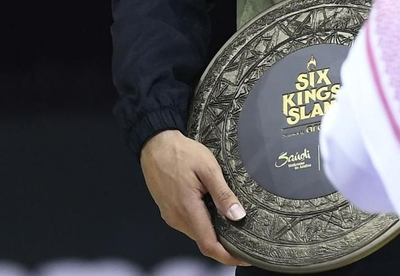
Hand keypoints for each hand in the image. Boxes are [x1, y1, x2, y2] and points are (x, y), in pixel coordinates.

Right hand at [140, 129, 249, 265]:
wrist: (155, 143)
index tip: (244, 257)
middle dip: (224, 244)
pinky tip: (212, 210)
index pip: (209, 245)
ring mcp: (170, 215)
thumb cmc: (180, 152)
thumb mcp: (208, 168)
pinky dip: (202, 222)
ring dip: (213, 231)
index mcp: (187, 209)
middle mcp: (177, 217)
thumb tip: (237, 216)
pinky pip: (188, 223)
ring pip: (196, 232)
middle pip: (204, 241)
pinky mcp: (168, 209)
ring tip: (229, 219)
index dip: (228, 256)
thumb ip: (223, 194)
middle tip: (244, 236)